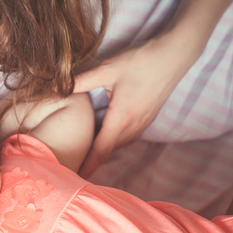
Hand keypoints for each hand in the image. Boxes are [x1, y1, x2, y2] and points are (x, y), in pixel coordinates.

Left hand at [74, 34, 198, 177]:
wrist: (176, 54)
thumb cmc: (142, 60)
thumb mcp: (107, 69)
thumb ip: (80, 81)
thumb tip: (56, 87)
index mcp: (122, 119)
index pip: (100, 151)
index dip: (87, 166)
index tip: (74, 178)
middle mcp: (134, 126)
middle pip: (108, 150)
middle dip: (91, 160)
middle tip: (72, 163)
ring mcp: (143, 123)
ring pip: (119, 143)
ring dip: (103, 149)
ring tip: (85, 152)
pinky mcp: (148, 117)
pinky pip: (128, 136)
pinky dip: (114, 139)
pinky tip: (106, 132)